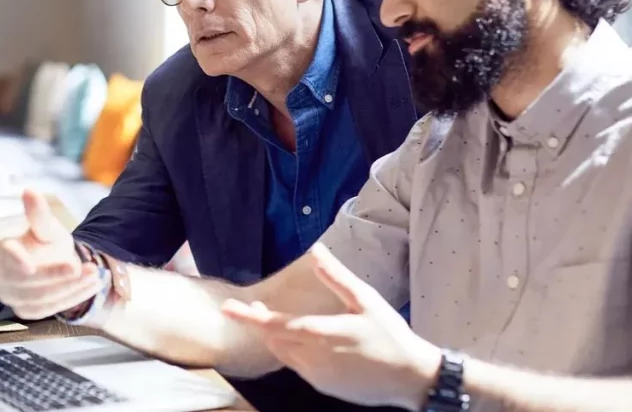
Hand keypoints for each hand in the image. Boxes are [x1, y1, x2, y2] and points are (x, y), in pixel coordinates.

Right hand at [0, 189, 102, 319]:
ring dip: (68, 288)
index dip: (15, 260)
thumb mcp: (46, 224)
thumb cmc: (45, 239)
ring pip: (36, 298)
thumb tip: (29, 191)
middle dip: (54, 276)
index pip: (4, 253)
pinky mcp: (23, 310)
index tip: (30, 267)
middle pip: (22, 280)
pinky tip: (89, 287)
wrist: (54, 259)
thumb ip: (38, 212)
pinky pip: (45, 310)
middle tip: (83, 267)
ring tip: (94, 274)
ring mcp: (9, 294)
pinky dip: (69, 299)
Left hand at [222, 243, 440, 409]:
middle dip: (260, 323)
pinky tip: (303, 341)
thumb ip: (336, 277)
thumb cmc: (390, 334)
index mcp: (321, 334)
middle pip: (273, 340)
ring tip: (276, 321)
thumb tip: (316, 251)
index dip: (248, 317)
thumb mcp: (365, 300)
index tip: (227, 308)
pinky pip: (298, 367)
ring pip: (283, 355)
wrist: (412, 378)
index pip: (274, 325)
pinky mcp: (324, 387)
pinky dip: (291, 351)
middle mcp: (313, 358)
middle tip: (255, 308)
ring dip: (275, 338)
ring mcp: (317, 376)